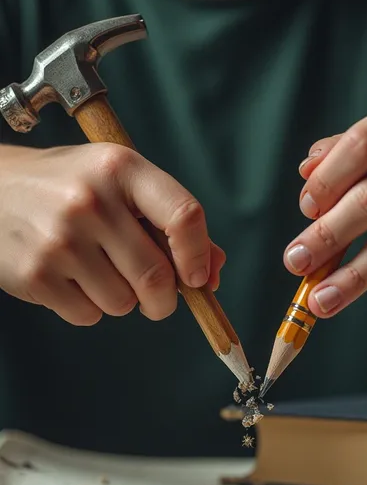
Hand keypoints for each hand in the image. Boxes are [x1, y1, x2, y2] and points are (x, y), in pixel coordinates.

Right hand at [0, 144, 224, 324]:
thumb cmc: (67, 188)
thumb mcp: (116, 184)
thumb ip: (167, 222)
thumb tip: (213, 271)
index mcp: (120, 168)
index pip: (184, 215)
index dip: (199, 255)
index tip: (198, 278)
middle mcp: (90, 200)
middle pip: (157, 276)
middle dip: (164, 299)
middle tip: (155, 298)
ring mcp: (60, 238)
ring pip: (124, 303)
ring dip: (121, 300)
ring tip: (96, 271)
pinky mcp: (36, 274)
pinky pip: (89, 315)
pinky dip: (89, 308)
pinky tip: (70, 278)